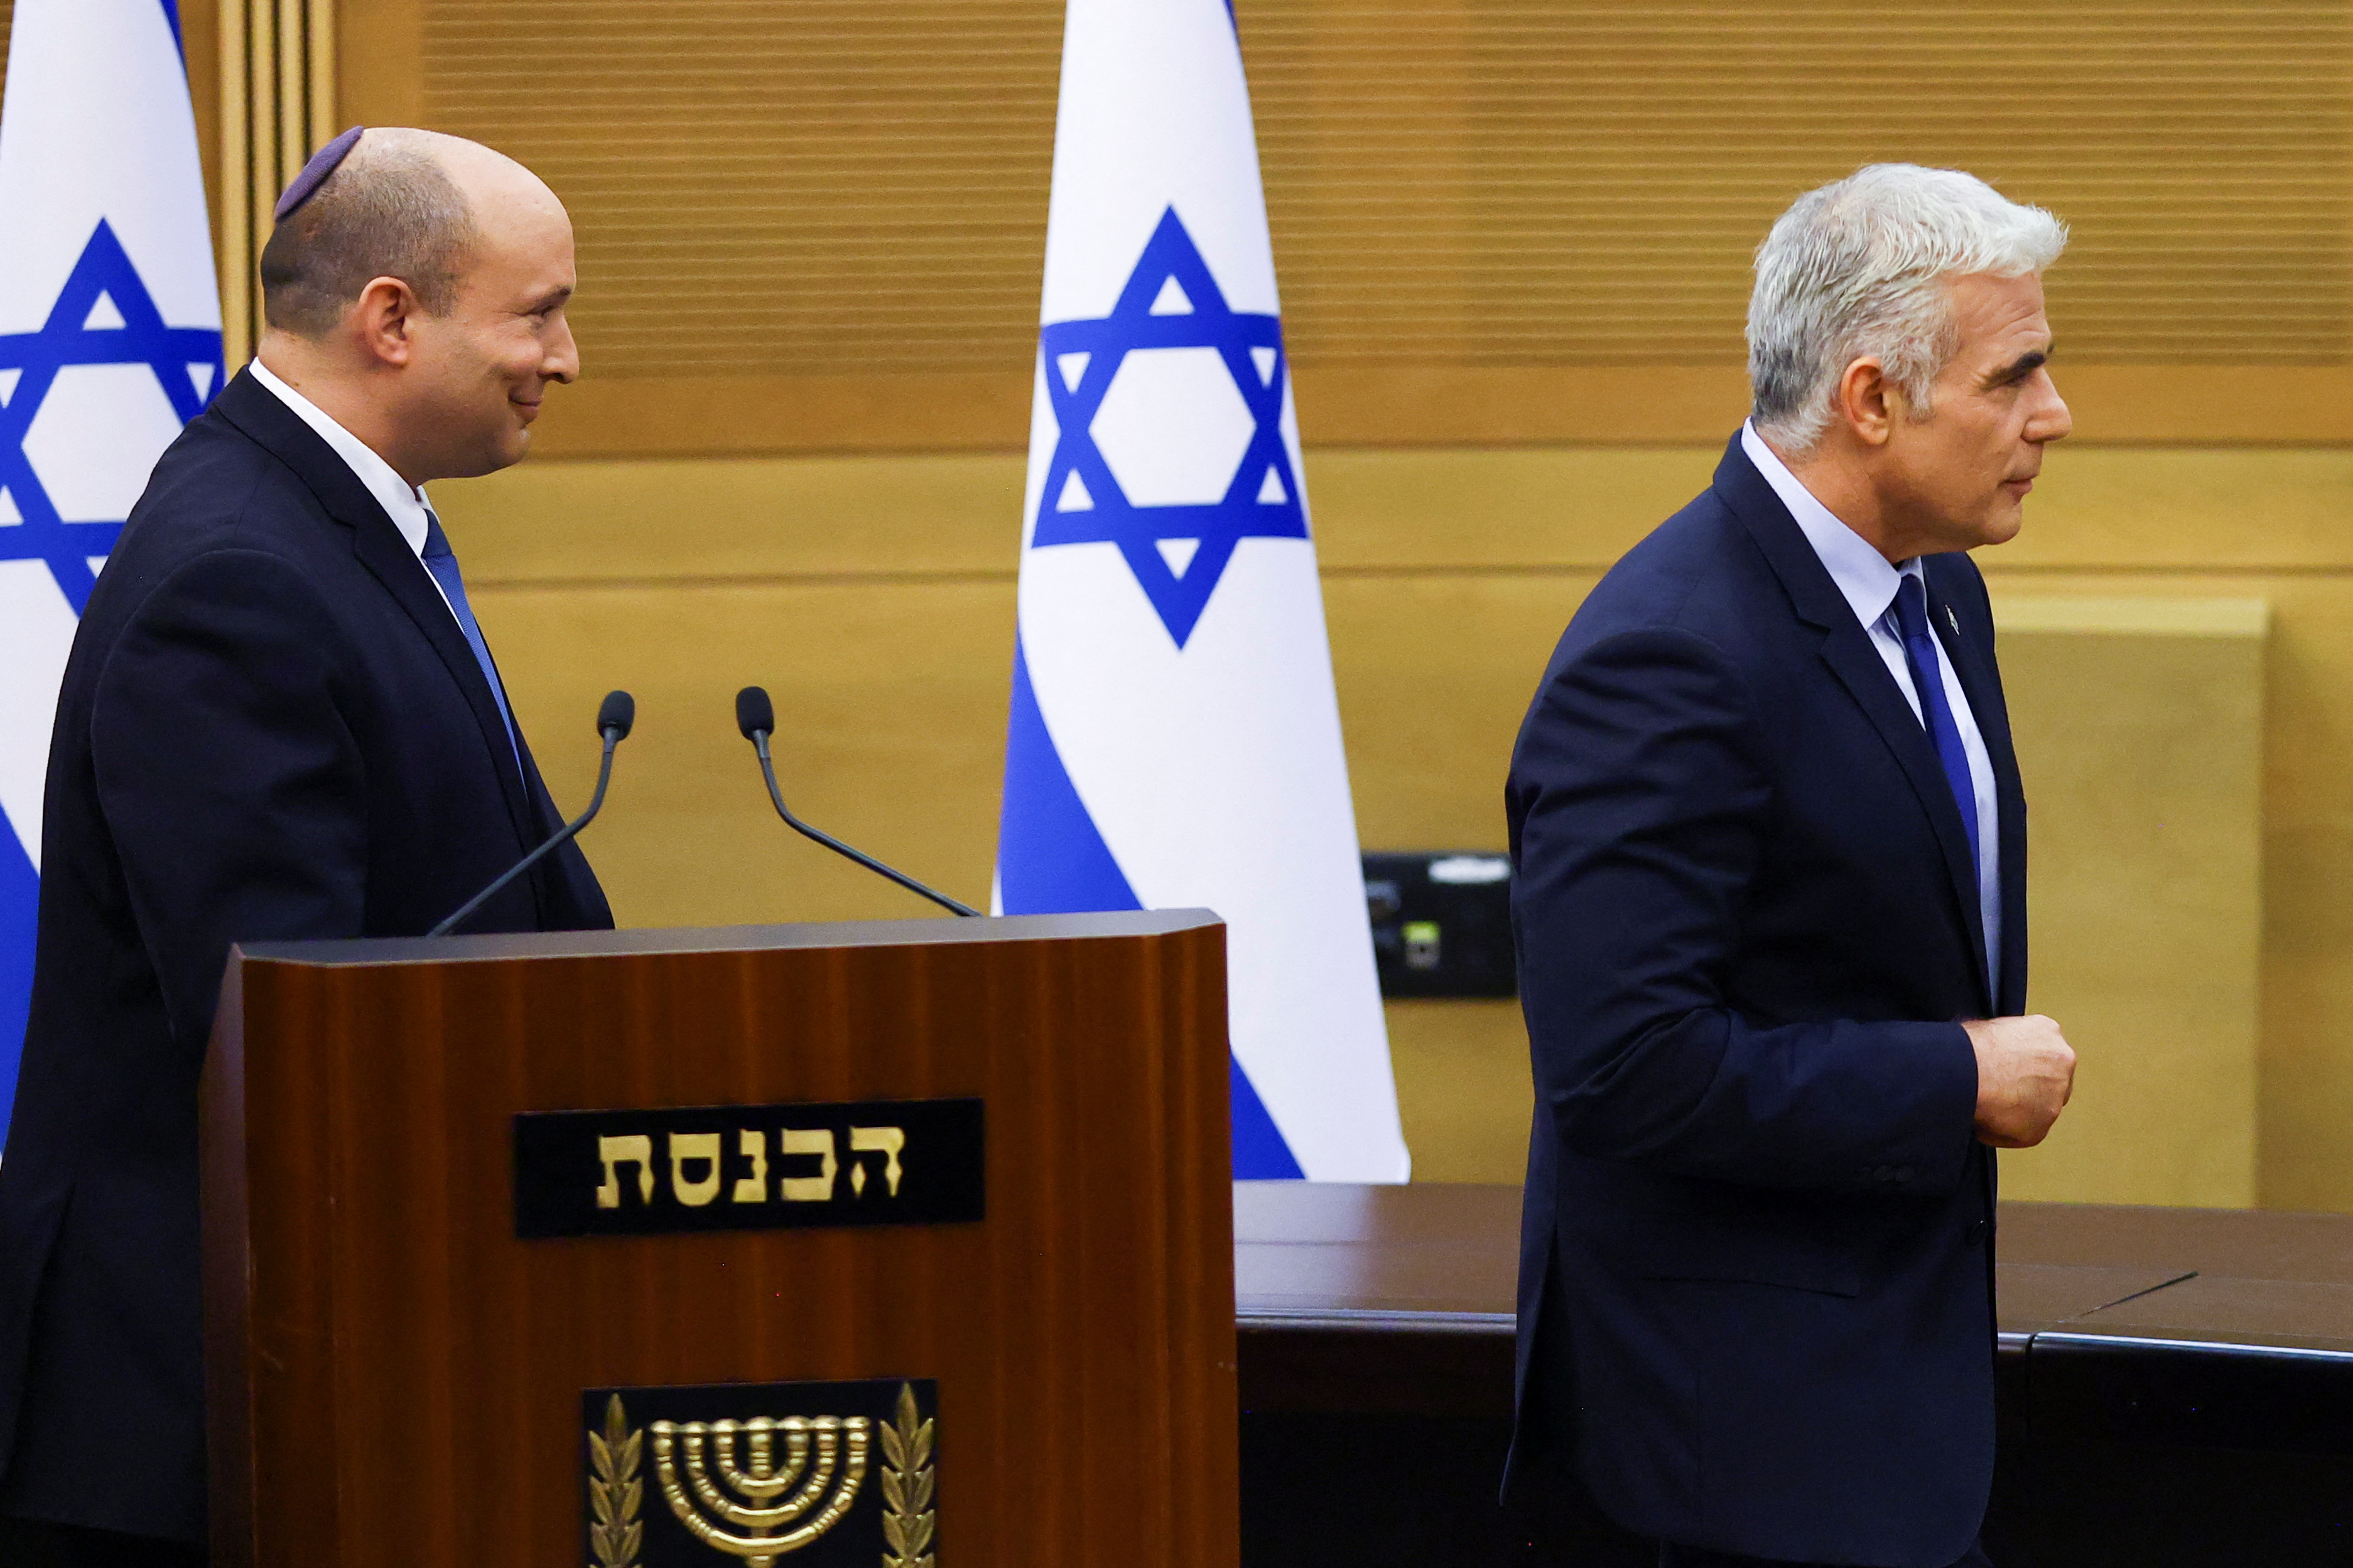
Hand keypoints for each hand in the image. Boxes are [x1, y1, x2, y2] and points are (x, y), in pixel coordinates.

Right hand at [1964, 1015, 2075, 1147]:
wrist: (1966, 1071)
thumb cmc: (1970, 1048)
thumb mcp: (1993, 1026)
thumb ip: (2010, 1041)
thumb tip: (1998, 1053)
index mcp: (2049, 1031)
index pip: (2045, 1052)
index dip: (2025, 1063)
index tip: (2010, 1070)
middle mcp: (2062, 1063)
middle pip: (2049, 1081)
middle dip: (2029, 1087)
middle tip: (2000, 1088)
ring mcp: (2055, 1097)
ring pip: (2039, 1109)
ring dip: (2018, 1110)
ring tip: (1987, 1103)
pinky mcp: (2041, 1127)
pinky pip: (2023, 1134)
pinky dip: (2004, 1131)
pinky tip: (1984, 1119)